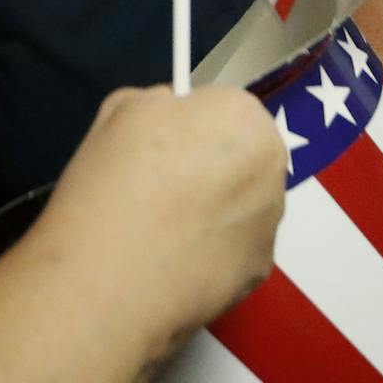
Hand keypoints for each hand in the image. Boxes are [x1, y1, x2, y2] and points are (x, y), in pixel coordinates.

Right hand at [37, 87, 283, 365]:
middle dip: (208, 162)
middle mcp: (272, 171)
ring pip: (239, 202)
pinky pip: (233, 247)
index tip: (158, 140)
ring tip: (158, 224)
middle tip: (158, 179)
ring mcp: (269, 229)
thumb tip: (172, 119)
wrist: (111, 278)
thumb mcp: (123, 108)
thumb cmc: (115, 180)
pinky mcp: (256, 278)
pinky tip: (170, 257)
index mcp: (243, 118)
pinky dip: (209, 249)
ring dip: (211, 206)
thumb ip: (161, 105)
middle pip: (240, 154)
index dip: (188, 121)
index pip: (222, 106)